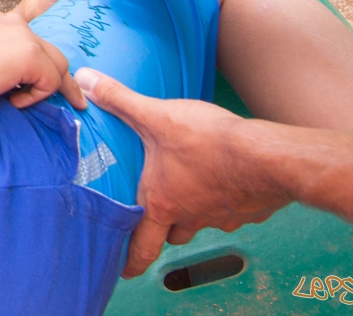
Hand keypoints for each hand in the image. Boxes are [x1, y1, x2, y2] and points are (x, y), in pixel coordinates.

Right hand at [0, 10, 86, 115]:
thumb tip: (16, 84)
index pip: (28, 41)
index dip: (37, 66)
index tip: (43, 86)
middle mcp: (10, 21)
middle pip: (50, 50)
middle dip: (58, 77)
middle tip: (73, 101)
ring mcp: (21, 35)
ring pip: (58, 64)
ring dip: (47, 88)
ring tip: (21, 103)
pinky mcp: (30, 54)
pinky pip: (52, 82)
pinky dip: (36, 98)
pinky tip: (11, 101)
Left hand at [76, 69, 291, 276]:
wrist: (266, 157)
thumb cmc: (208, 141)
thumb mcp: (156, 116)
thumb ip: (120, 100)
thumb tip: (85, 81)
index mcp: (162, 203)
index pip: (142, 245)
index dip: (131, 261)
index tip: (124, 271)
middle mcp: (190, 216)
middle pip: (171, 235)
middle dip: (162, 231)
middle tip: (156, 225)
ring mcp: (223, 217)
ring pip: (202, 223)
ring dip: (195, 214)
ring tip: (192, 194)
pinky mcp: (249, 210)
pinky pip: (234, 211)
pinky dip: (227, 201)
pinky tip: (228, 182)